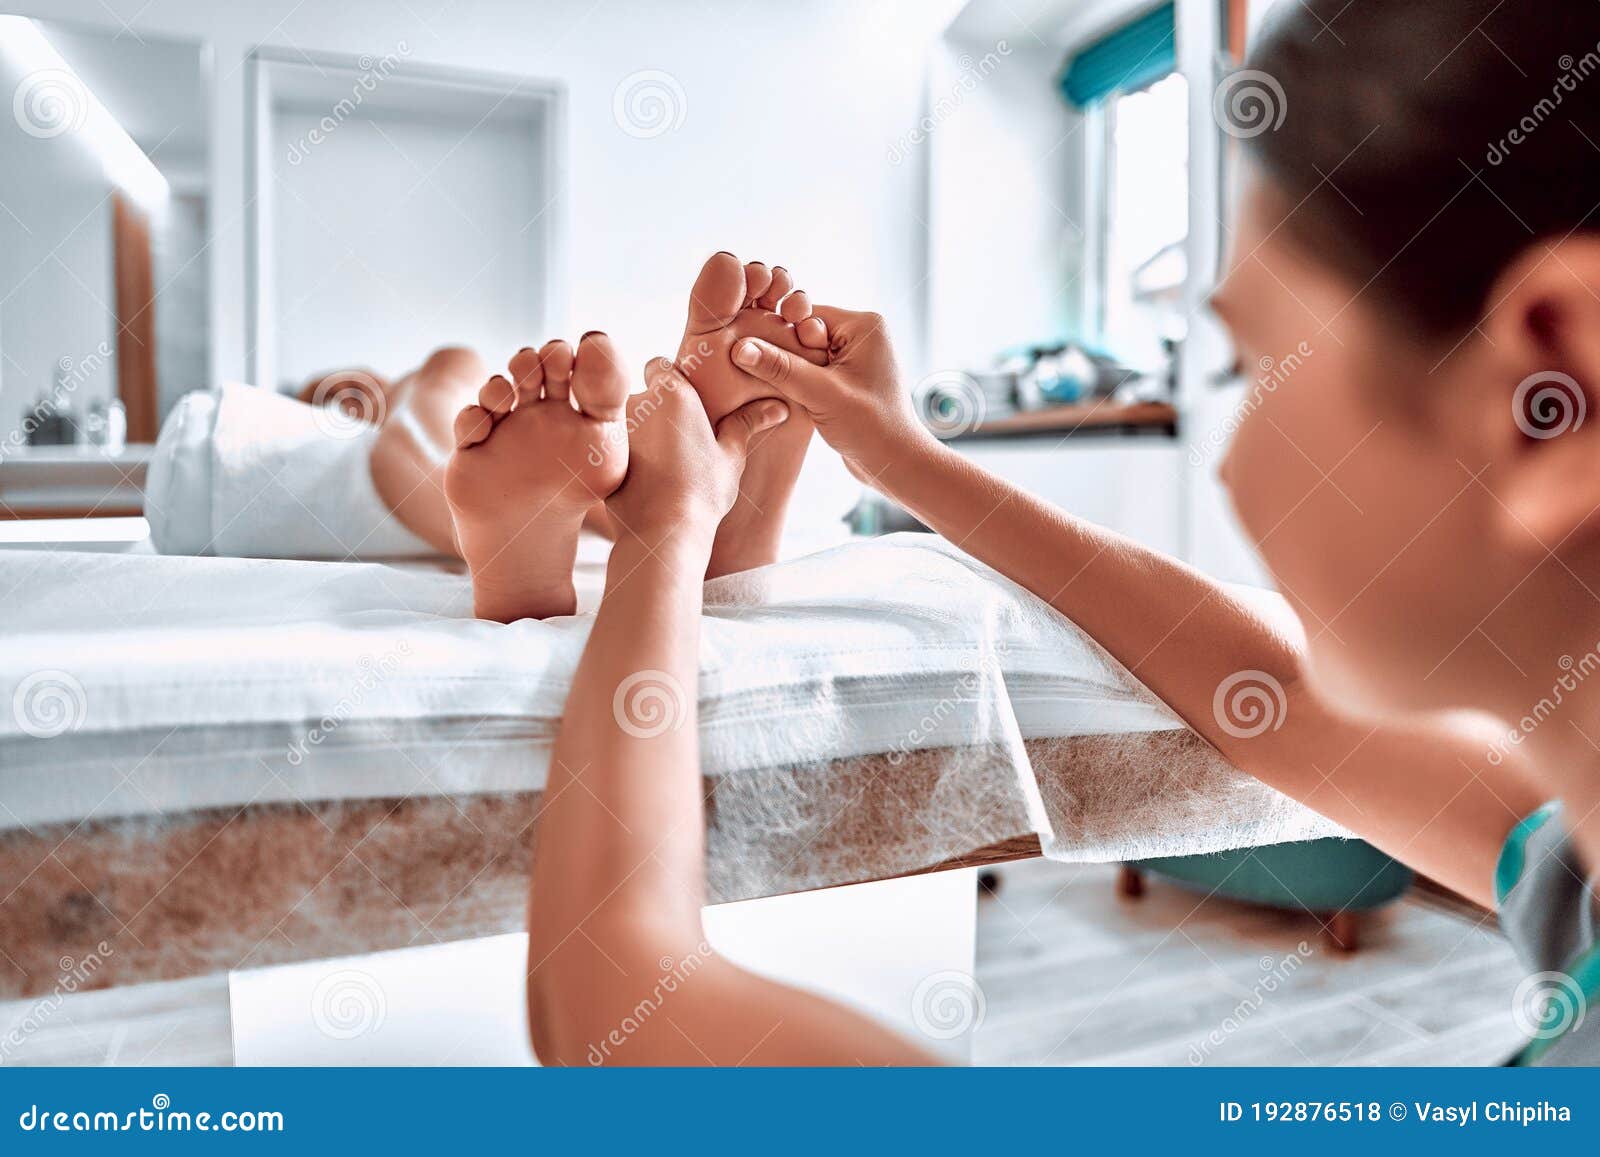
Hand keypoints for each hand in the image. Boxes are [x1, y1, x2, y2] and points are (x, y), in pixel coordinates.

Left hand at [605, 359, 789, 545]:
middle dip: (652, 410)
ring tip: (656, 466)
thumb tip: (779, 407)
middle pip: (640, 394)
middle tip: (673, 442)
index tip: (682, 408)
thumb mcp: (731, 456)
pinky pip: (610, 446)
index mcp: (673, 393)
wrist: (662, 533)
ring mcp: (614, 427)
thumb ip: (746, 424)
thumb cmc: (702, 493)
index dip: (671, 384)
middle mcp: (638, 401)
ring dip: (634, 433)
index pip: (661, 366)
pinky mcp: (598, 453)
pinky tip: (639, 480)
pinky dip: (620, 456)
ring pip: (621, 419)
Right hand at [728, 306, 933, 480]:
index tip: (760, 357)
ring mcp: (854, 357)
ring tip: (779, 392)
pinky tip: (790, 401)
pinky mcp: (846, 379)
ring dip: (790, 373)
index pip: (806, 316)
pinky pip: (812, 372)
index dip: (781, 336)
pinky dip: (799, 385)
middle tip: (766, 377)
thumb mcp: (822, 394)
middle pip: (803, 334)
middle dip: (785, 356)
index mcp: (863, 325)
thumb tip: (740, 347)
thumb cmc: (872, 428)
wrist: (896, 464)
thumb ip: (781, 368)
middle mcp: (861, 335)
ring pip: (804, 355)